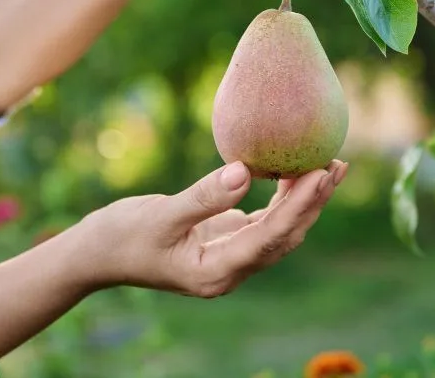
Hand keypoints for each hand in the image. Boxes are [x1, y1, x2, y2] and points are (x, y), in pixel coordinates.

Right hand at [76, 159, 348, 297]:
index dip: (299, 204)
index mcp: (216, 272)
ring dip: (304, 199)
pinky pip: (263, 222)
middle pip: (285, 236)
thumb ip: (203, 197)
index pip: (270, 237)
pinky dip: (281, 199)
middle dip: (314, 201)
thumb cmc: (122, 236)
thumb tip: (244, 171)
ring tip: (328, 165)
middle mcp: (230, 270)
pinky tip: (294, 174)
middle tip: (337, 163)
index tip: (321, 172)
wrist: (97, 255)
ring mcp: (229, 258)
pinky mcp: (224, 242)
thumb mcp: (160, 215)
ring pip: (279, 230)